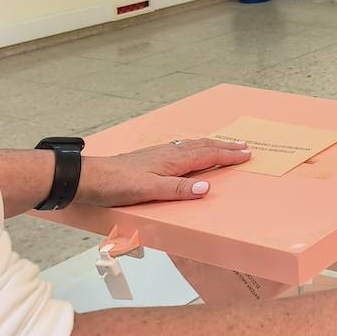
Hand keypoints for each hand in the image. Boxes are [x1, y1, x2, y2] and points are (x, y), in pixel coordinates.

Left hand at [77, 138, 251, 206]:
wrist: (89, 178)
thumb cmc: (117, 185)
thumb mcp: (149, 191)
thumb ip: (178, 190)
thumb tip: (207, 188)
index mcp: (173, 161)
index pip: (208, 156)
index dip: (228, 156)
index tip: (246, 154)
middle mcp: (169, 153)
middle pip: (204, 147)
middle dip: (226, 146)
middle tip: (244, 146)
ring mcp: (160, 153)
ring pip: (193, 145)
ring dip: (212, 145)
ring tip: (225, 144)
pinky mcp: (151, 157)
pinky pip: (183, 148)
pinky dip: (196, 147)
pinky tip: (191, 150)